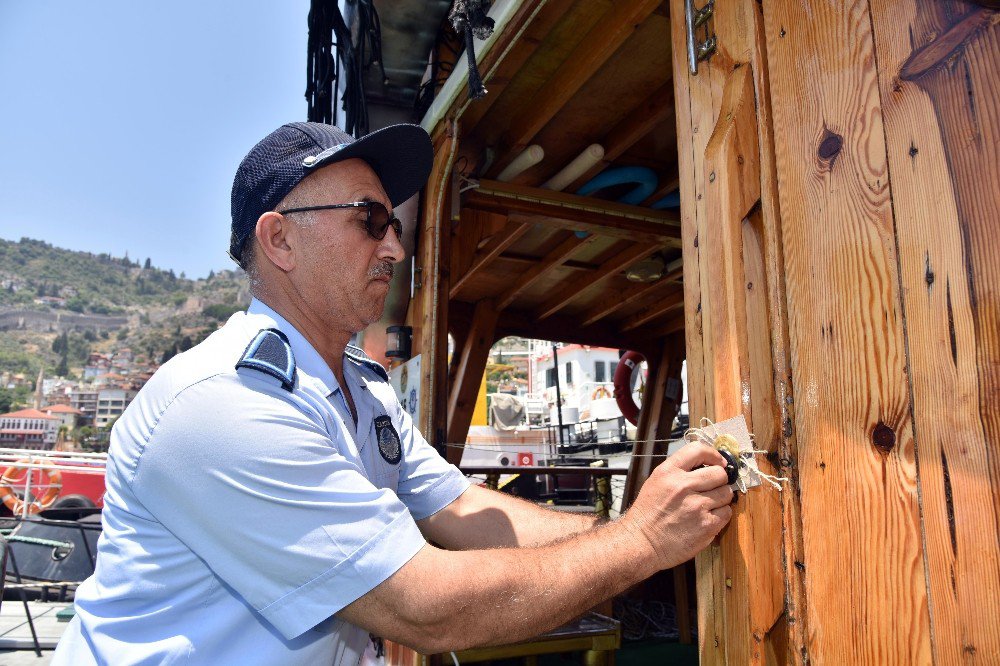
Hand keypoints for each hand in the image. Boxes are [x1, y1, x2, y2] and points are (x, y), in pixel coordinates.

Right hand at [624, 442, 733, 569]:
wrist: (641, 542)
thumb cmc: (647, 514)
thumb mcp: (655, 482)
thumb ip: (678, 471)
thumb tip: (706, 465)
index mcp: (668, 472)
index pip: (698, 450)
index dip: (714, 454)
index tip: (718, 461)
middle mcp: (683, 486)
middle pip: (719, 473)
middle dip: (719, 480)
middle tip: (712, 488)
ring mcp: (697, 506)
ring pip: (726, 493)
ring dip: (721, 499)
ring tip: (707, 505)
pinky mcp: (707, 525)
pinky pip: (726, 513)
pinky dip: (720, 516)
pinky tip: (707, 518)